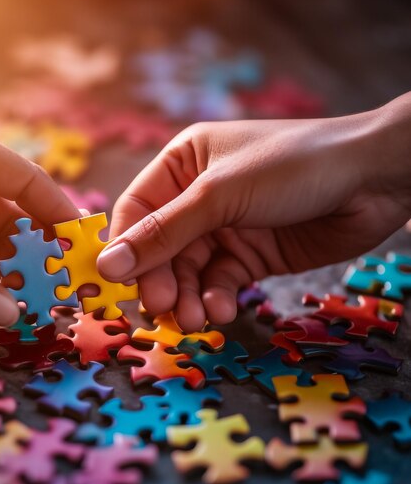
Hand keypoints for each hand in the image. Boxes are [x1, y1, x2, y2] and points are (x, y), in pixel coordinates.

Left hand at [0, 120, 78, 325]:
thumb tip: (9, 314)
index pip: (28, 182)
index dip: (61, 218)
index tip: (85, 256)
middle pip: (19, 214)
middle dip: (43, 254)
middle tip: (67, 296)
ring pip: (0, 236)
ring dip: (20, 269)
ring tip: (43, 306)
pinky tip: (6, 298)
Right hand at [98, 94, 410, 330]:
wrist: (374, 180)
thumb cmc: (293, 166)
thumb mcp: (219, 195)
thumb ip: (164, 233)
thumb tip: (108, 267)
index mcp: (182, 164)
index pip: (136, 210)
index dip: (125, 248)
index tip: (118, 283)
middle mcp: (197, 196)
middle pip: (160, 248)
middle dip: (162, 280)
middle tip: (164, 310)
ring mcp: (224, 227)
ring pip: (188, 271)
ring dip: (188, 297)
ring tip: (197, 320)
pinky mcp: (250, 255)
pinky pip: (219, 282)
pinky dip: (217, 298)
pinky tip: (223, 309)